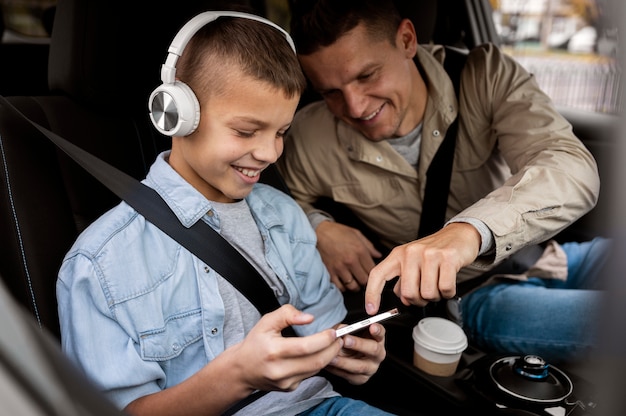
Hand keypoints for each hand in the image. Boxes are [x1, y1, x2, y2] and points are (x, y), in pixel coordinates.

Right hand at [232, 304, 342, 391]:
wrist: (242, 370)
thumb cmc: (255, 344)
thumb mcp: (266, 322)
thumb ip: (287, 314)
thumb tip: (309, 318)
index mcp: (273, 351)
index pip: (305, 347)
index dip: (323, 339)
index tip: (333, 331)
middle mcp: (279, 370)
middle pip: (316, 361)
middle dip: (333, 349)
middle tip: (340, 338)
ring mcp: (285, 382)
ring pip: (316, 369)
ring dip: (329, 356)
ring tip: (334, 344)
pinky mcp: (290, 388)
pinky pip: (310, 374)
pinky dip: (318, 363)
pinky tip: (320, 353)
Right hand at [316, 221, 381, 290]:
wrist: (318, 232)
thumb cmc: (338, 232)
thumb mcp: (357, 234)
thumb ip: (369, 246)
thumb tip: (378, 255)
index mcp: (360, 251)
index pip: (372, 270)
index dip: (373, 274)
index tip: (371, 273)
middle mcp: (351, 261)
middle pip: (364, 280)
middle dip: (365, 281)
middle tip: (363, 279)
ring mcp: (340, 268)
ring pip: (353, 286)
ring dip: (355, 286)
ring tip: (355, 282)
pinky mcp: (330, 272)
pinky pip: (340, 287)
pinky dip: (343, 288)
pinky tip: (344, 282)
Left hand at [325, 323, 385, 384]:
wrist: (347, 357)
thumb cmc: (349, 341)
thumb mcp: (348, 332)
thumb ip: (346, 329)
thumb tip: (340, 330)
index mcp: (377, 339)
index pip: (381, 333)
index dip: (377, 330)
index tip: (372, 326)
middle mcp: (378, 354)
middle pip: (373, 349)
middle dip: (359, 344)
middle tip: (345, 340)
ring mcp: (371, 367)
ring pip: (360, 366)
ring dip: (345, 361)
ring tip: (332, 357)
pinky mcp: (362, 378)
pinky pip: (350, 376)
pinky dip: (338, 370)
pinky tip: (329, 365)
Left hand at [364, 223, 480, 313]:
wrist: (459, 234)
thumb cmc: (435, 250)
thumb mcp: (413, 261)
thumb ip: (404, 279)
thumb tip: (401, 298)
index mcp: (399, 254)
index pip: (377, 274)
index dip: (372, 294)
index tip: (371, 309)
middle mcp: (411, 252)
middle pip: (408, 293)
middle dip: (419, 300)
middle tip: (425, 292)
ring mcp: (430, 254)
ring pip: (428, 294)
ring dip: (435, 295)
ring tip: (438, 283)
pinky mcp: (448, 258)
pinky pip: (445, 289)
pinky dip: (448, 292)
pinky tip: (448, 281)